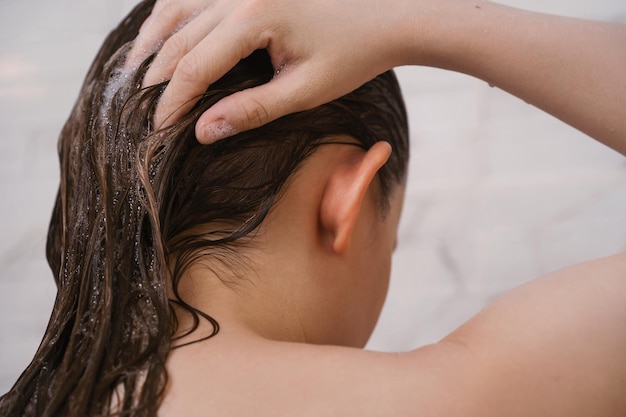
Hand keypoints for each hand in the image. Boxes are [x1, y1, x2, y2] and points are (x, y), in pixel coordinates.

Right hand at [132, 0, 415, 142]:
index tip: (159, 130)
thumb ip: (251, 110)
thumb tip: (202, 132)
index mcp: (254, 16)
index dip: (172, 102)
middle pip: (179, 37)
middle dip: (157, 76)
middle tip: (138, 109)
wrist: (386, 15)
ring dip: (154, 40)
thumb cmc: (352, 55)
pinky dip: (173, 14)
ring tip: (135, 72)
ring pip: (178, 7)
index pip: (194, 66)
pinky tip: (164, 33)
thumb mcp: (303, 91)